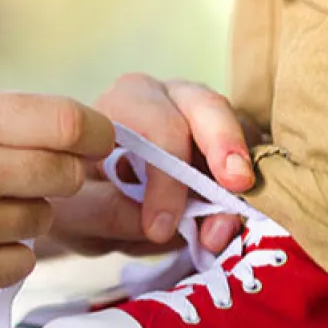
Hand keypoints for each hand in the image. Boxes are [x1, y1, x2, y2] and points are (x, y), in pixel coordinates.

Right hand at [0, 82, 113, 306]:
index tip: (97, 141)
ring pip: (42, 219)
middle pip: (66, 174)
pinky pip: (21, 262)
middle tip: (20, 174)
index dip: (97, 134)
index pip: (68, 123)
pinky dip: (3, 253)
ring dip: (20, 213)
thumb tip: (77, 132)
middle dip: (56, 173)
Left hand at [49, 74, 259, 256]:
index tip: (160, 228)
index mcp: (126, 102)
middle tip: (236, 187)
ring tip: (225, 230)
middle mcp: (170, 98)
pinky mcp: (231, 145)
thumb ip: (105, 212)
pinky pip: (254, 159)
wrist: (88, 202)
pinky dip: (251, 191)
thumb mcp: (74, 211)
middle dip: (224, 146)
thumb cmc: (78, 196)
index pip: (157, 126)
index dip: (167, 178)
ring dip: (239, 184)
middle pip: (208, 107)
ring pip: (239, 133)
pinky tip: (237, 224)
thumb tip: (160, 224)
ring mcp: (207, 119)